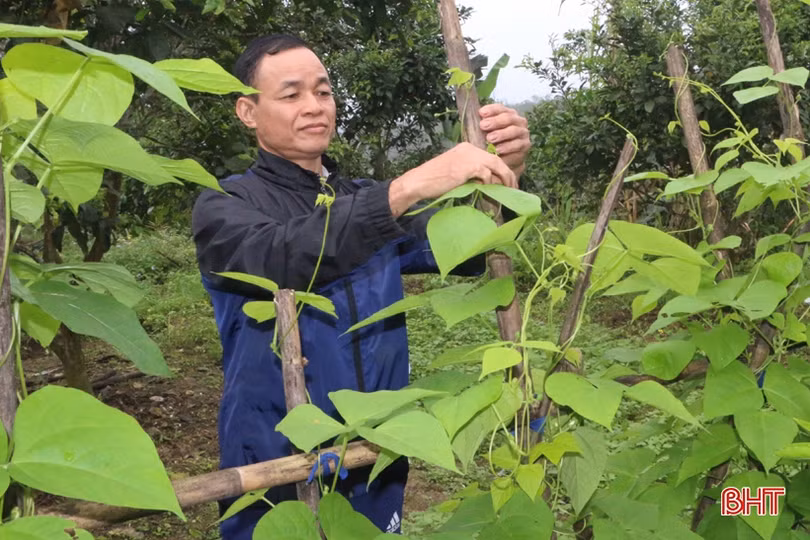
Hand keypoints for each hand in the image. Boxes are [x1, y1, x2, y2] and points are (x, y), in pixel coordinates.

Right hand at [388, 142, 516, 215]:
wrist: (420, 181)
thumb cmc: (434, 181)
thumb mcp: (457, 173)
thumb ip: (472, 174)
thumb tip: (490, 183)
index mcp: (467, 148)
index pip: (490, 157)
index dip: (501, 170)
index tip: (507, 182)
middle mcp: (470, 148)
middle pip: (497, 160)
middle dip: (508, 175)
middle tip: (514, 187)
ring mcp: (469, 156)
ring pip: (496, 166)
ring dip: (504, 180)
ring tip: (508, 191)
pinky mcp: (468, 167)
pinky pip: (487, 175)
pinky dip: (490, 184)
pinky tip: (488, 191)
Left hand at [479, 104, 529, 176]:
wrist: (506, 159)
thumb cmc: (493, 142)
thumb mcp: (486, 132)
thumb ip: (482, 125)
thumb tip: (469, 119)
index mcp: (508, 114)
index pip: (500, 108)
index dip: (491, 110)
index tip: (481, 113)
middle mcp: (518, 121)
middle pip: (508, 118)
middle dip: (495, 121)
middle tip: (483, 126)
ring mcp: (523, 133)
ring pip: (514, 131)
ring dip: (501, 134)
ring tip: (490, 139)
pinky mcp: (525, 145)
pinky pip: (518, 145)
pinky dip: (507, 147)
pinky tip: (498, 150)